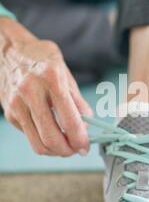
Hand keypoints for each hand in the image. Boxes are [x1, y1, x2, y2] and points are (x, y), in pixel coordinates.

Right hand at [0, 18, 92, 155]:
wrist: (8, 50)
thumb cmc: (40, 59)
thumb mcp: (64, 71)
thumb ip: (77, 99)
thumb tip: (88, 124)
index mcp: (51, 78)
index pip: (69, 120)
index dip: (80, 139)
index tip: (86, 147)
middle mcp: (31, 91)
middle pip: (51, 138)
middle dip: (67, 151)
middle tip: (76, 150)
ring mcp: (17, 104)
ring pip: (38, 144)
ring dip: (55, 151)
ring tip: (65, 146)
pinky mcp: (9, 113)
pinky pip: (29, 136)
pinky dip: (43, 140)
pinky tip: (50, 132)